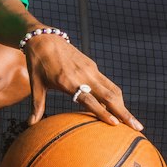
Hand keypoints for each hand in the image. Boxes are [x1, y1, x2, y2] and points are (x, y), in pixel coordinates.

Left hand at [24, 34, 142, 130]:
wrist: (43, 38)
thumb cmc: (37, 64)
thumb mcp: (35, 85)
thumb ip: (37, 105)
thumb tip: (30, 125)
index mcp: (68, 82)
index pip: (89, 100)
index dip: (102, 112)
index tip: (115, 124)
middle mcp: (83, 75)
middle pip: (108, 96)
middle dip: (124, 113)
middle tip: (137, 128)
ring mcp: (90, 70)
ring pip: (112, 89)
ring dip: (124, 106)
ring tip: (133, 122)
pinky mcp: (92, 66)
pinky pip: (108, 83)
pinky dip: (116, 96)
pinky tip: (120, 108)